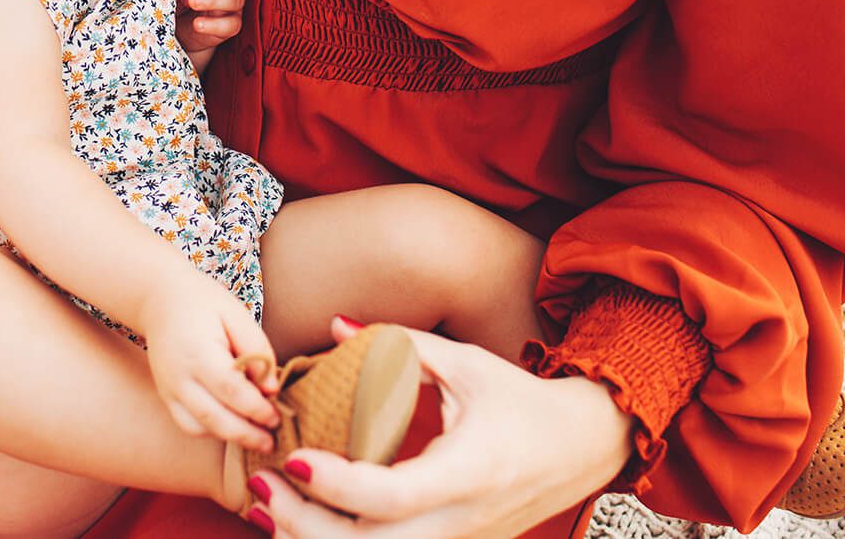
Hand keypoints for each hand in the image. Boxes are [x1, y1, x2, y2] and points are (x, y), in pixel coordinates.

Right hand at [139, 274, 283, 452]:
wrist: (160, 300)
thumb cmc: (204, 303)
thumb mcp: (237, 314)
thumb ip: (257, 349)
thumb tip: (272, 389)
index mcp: (197, 351)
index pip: (230, 389)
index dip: (256, 408)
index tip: (277, 417)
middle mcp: (178, 376)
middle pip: (214, 417)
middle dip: (246, 434)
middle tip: (272, 441)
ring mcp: (168, 389)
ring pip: (199, 428)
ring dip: (230, 437)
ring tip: (258, 438)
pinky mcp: (166, 396)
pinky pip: (189, 425)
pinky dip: (212, 432)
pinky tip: (235, 427)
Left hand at [249, 317, 633, 537]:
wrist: (582, 447)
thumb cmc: (522, 400)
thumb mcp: (467, 365)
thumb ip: (399, 345)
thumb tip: (335, 326)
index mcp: (469, 471)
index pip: (394, 495)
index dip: (339, 484)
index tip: (296, 454)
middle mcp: (462, 521)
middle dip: (307, 526)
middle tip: (261, 484)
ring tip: (268, 507)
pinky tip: (301, 525)